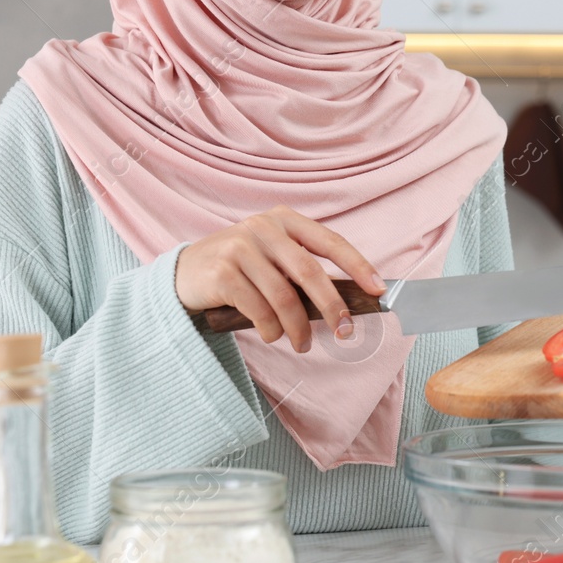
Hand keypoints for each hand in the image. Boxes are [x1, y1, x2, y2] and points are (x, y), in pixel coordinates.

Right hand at [174, 205, 385, 352]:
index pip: (330, 241)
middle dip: (332, 307)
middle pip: (310, 272)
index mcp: (285, 219)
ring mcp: (240, 247)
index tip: (379, 289)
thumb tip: (346, 301)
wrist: (183, 273)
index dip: (358, 265)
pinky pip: (259, 310)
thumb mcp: (271, 257)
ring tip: (301, 344)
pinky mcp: (222, 272)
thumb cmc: (239, 269)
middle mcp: (263, 227)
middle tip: (343, 332)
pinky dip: (270, 329)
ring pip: (284, 297)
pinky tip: (271, 334)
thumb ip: (301, 269)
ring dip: (298, 328)